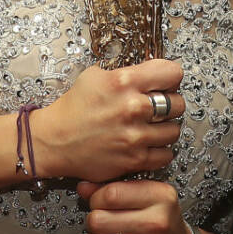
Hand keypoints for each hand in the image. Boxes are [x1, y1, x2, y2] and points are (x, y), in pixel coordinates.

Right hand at [32, 59, 184, 182]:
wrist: (54, 140)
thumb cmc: (73, 107)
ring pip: (174, 130)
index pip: (172, 73)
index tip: (165, 83)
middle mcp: (133, 108)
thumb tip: (150, 73)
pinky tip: (148, 144)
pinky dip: (160, 150)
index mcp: (124, 82)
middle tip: (159, 106)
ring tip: (152, 126)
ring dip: (165, 128)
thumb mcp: (96, 75)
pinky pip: (165, 154)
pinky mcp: (134, 160)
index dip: (170, 77)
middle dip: (170, 103)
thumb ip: (126, 73)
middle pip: (178, 103)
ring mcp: (135, 136)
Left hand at [79, 178, 192, 233]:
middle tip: (101, 223)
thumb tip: (83, 187)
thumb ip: (116, 188)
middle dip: (93, 221)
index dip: (96, 198)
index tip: (99, 203)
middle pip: (98, 219)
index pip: (111, 194)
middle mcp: (157, 223)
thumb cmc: (162, 223)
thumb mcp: (148, 197)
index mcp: (160, 197)